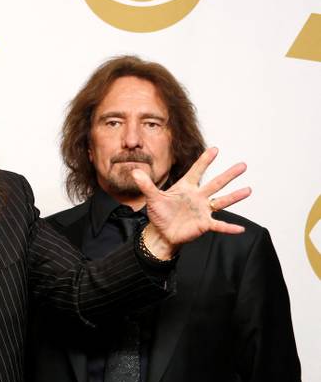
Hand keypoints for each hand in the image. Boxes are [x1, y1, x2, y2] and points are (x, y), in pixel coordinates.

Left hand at [132, 147, 250, 257]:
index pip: (197, 171)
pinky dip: (229, 227)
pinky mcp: (204, 224)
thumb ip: (146, 185)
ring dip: (234, 196)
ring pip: (221, 201)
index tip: (215, 149)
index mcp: (186, 187)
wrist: (162, 233)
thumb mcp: (152, 198)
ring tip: (248, 190)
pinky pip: (219, 225)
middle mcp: (198, 197)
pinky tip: (240, 228)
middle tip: (243, 165)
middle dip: (229, 174)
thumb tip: (134, 171)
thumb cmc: (159, 214)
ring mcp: (203, 210)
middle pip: (216, 183)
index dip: (205, 160)